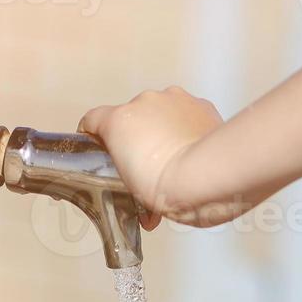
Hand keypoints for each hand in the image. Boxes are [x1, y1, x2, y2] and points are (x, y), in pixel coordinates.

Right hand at [79, 87, 239, 228]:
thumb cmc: (169, 186)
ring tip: (175, 160)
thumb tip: (144, 202)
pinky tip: (192, 151)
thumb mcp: (134, 189)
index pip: (93, 120)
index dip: (94, 136)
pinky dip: (186, 129)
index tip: (98, 148)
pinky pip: (186, 114)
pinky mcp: (200, 104)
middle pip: (131, 118)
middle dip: (136, 140)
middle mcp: (145, 102)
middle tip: (147, 168)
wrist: (209, 177)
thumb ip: (130, 178)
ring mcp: (174, 100)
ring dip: (162, 132)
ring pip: (161, 113)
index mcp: (119, 121)